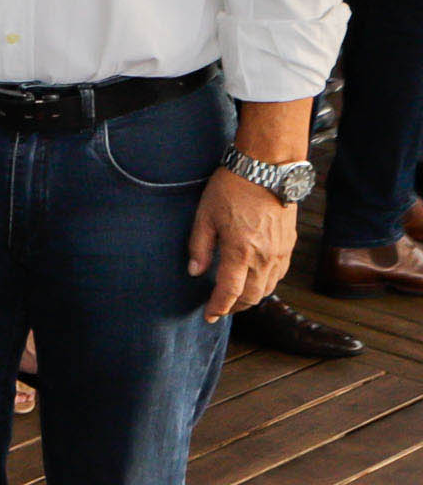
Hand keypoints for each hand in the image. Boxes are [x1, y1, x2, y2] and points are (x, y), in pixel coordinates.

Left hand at [189, 169, 293, 320]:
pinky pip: (280, 274)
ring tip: (236, 298)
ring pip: (268, 287)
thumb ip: (199, 247)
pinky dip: (266, 283)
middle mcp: (264, 256)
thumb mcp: (205, 215)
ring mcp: (280, 251)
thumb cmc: (231, 188)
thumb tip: (195, 272)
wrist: (267, 168)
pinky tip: (255, 280)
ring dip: (252, 297)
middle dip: (236, 307)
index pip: (230, 291)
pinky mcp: (290, 244)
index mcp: (240, 250)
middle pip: (252, 295)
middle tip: (221, 309)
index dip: (218, 307)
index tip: (209, 315)